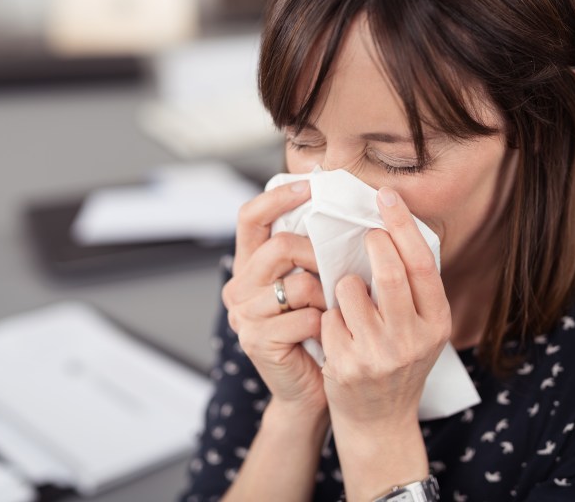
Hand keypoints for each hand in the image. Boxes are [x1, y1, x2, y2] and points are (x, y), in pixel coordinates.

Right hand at [222, 180, 327, 413]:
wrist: (310, 389)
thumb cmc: (316, 331)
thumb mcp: (310, 284)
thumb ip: (309, 252)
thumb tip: (336, 209)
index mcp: (249, 266)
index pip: (250, 217)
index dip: (278, 197)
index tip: (309, 186)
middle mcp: (238, 287)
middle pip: (279, 246)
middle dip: (316, 255)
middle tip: (335, 270)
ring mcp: (243, 315)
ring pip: (297, 283)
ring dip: (325, 295)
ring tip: (331, 310)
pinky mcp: (257, 340)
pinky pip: (303, 317)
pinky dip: (324, 323)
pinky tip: (325, 333)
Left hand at [321, 186, 451, 430]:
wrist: (379, 421)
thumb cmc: (398, 363)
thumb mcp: (421, 330)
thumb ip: (414, 290)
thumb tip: (393, 229)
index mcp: (437, 322)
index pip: (421, 263)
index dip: (402, 224)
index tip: (386, 195)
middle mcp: (413, 338)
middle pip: (389, 271)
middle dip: (372, 244)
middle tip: (366, 236)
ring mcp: (379, 354)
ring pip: (349, 289)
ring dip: (343, 284)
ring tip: (349, 300)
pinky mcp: (347, 365)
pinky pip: (328, 316)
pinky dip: (328, 315)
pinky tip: (337, 332)